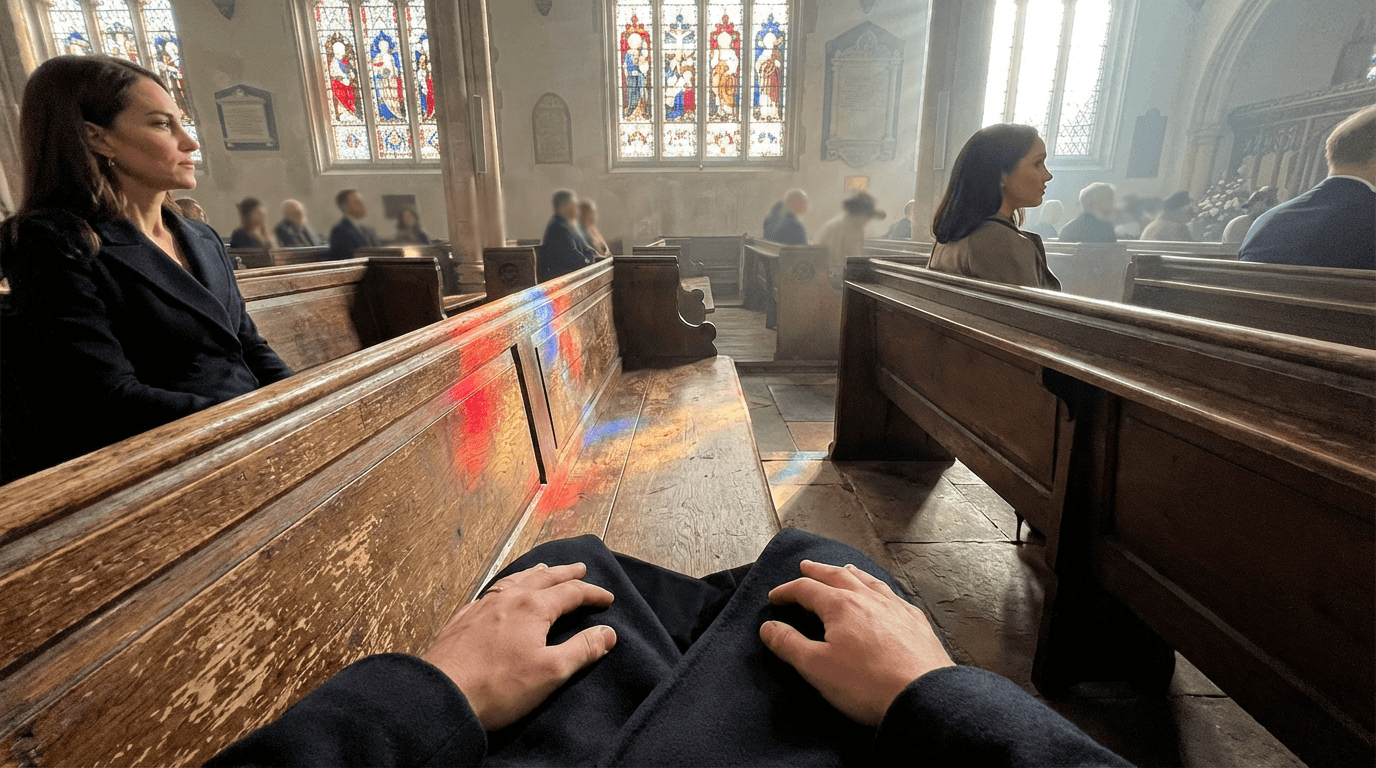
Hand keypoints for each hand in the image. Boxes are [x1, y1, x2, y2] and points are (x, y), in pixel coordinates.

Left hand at [422, 562, 616, 729]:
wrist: (442, 695)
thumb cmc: (499, 686)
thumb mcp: (551, 672)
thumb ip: (582, 650)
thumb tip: (608, 632)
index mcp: (533, 607)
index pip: (571, 593)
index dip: (592, 593)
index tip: (608, 598)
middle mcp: (508, 599)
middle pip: (543, 578)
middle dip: (565, 573)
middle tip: (580, 568)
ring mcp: (483, 606)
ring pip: (515, 580)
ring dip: (535, 574)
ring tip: (544, 570)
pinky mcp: (464, 619)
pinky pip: (492, 592)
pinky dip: (507, 586)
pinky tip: (503, 592)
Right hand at [760, 560, 954, 726]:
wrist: (922, 697)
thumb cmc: (867, 684)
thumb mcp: (816, 667)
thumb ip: (789, 644)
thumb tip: (768, 627)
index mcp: (841, 606)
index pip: (807, 589)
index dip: (787, 591)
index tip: (776, 596)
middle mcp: (868, 599)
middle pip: (838, 576)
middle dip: (819, 571)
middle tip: (806, 566)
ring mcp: (895, 608)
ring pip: (868, 581)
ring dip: (851, 573)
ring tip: (843, 569)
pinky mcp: (915, 622)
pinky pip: (893, 595)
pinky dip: (880, 588)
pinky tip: (883, 594)